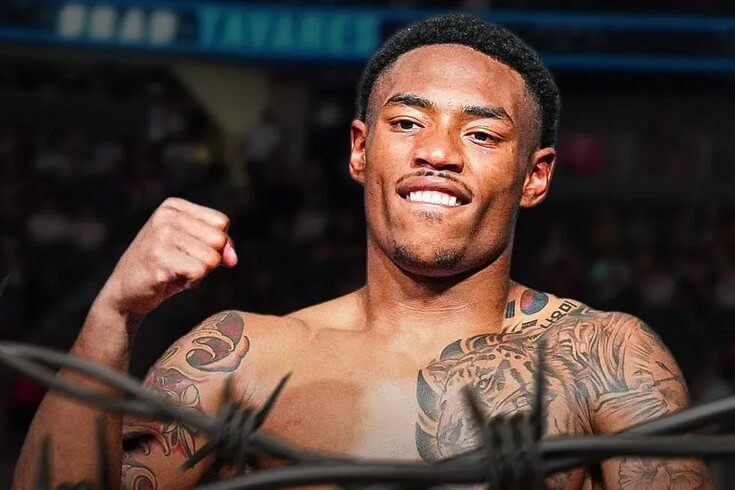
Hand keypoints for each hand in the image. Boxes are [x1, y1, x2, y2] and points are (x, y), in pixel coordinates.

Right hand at [97, 198, 237, 320]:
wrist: (125, 292)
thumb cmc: (165, 268)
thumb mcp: (192, 248)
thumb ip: (219, 247)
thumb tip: (233, 259)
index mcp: (173, 206)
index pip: (221, 222)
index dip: (218, 244)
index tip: (196, 253)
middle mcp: (166, 216)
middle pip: (219, 239)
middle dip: (210, 259)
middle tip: (186, 265)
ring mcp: (160, 236)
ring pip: (212, 257)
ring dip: (200, 273)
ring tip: (177, 272)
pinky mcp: (159, 259)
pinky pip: (199, 271)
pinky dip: (193, 281)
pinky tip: (172, 280)